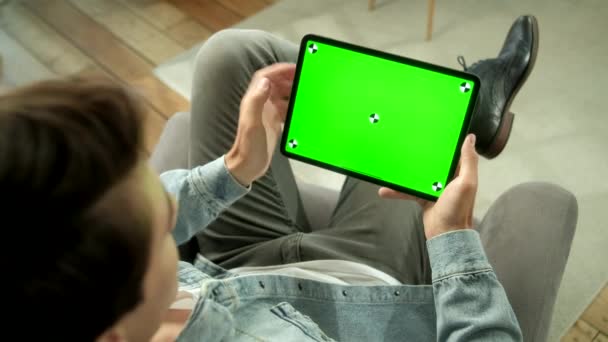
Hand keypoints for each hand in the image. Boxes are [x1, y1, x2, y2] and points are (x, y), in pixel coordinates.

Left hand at [225, 63, 295, 185]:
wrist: (248, 165)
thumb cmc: (248, 146)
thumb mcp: (252, 123)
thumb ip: (257, 101)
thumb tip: (265, 81)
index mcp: (254, 101)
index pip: (265, 77)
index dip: (278, 70)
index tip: (293, 67)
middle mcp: (260, 104)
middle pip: (274, 83)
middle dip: (288, 77)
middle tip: (304, 76)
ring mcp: (267, 113)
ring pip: (281, 95)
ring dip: (292, 90)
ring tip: (305, 89)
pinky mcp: (273, 122)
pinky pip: (285, 108)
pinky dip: (293, 105)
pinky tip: (302, 108)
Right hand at [378, 134, 478, 239]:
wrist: (445, 234)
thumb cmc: (458, 210)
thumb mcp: (466, 182)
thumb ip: (468, 161)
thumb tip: (470, 138)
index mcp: (459, 172)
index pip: (451, 152)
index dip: (443, 141)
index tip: (432, 130)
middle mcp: (447, 178)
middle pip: (432, 161)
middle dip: (420, 154)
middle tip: (406, 142)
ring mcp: (434, 187)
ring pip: (417, 174)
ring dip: (405, 172)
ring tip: (392, 164)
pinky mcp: (423, 196)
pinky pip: (409, 190)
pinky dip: (398, 190)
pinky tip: (385, 189)